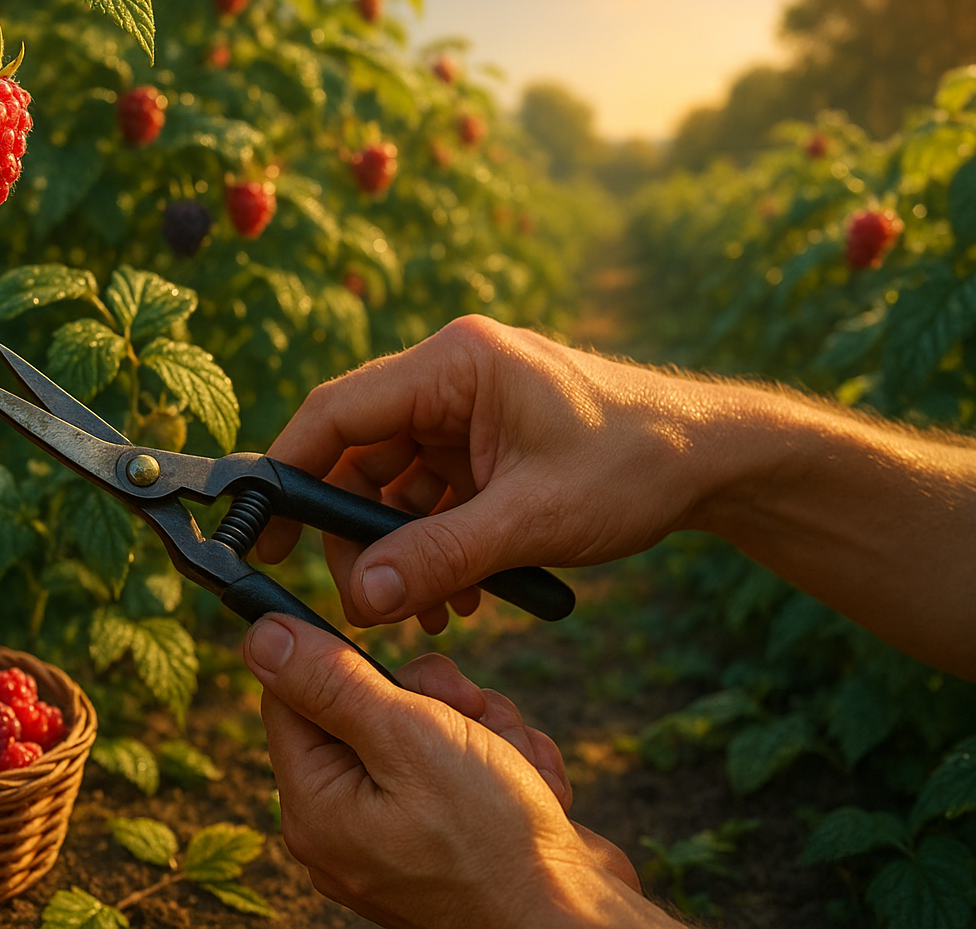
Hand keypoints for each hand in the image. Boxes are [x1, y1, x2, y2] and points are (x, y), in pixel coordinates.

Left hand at [245, 615, 657, 928]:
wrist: (577, 920)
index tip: (410, 675)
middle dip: (435, 700)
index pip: (292, 697)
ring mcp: (399, 834)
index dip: (348, 665)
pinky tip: (534, 791)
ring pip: (428, 726)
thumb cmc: (494, 839)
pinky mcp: (451, 835)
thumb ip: (331, 681)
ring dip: (484, 729)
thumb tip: (262, 638)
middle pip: (368, 706)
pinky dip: (506, 764)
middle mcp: (346, 825)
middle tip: (473, 717)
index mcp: (315, 807)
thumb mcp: (408, 737)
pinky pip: (464, 766)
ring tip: (514, 764)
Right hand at [256, 315, 716, 630]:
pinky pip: (430, 498)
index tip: (260, 530)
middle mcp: (450, 378)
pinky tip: (454, 597)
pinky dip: (431, 547)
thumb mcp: (532, 518)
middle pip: (358, 454)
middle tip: (356, 598)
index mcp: (454, 363)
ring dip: (397, 551)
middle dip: (353, 531)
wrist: (715, 462)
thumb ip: (439, 556)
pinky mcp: (483, 446)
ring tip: (422, 611)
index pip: (337, 411)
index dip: (288, 471)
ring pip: (392, 484)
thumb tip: (358, 599)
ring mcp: (466, 412)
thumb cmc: (636, 464)